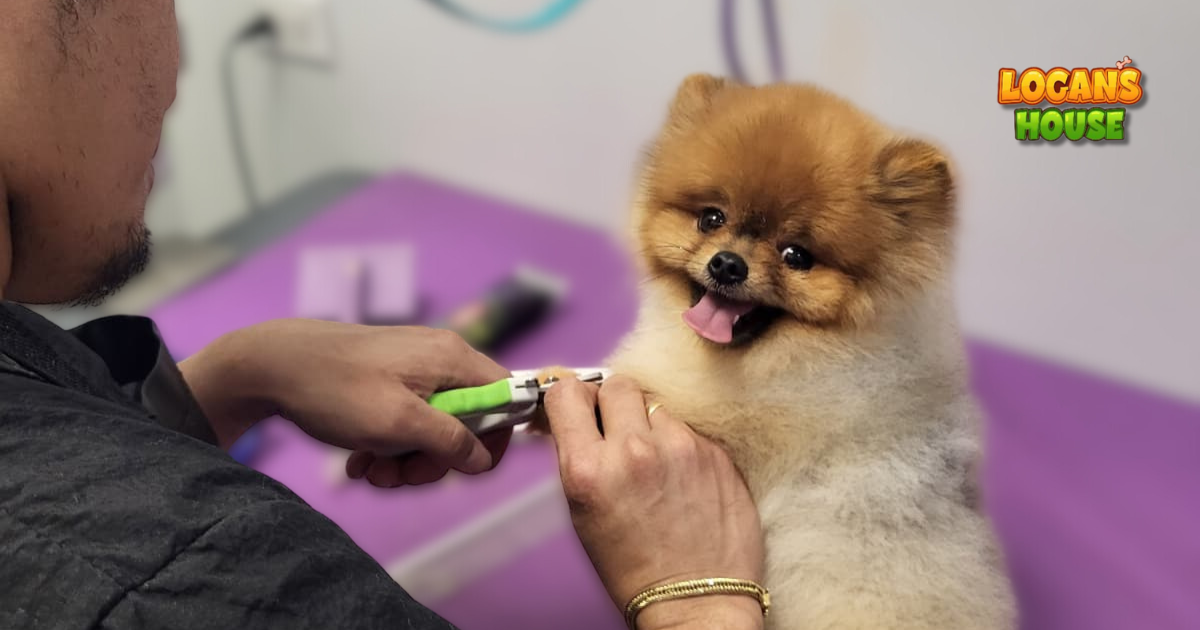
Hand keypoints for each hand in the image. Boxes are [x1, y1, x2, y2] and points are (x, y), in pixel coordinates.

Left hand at [179, 320, 511, 486]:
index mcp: (453, 359)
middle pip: (468, 419)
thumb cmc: (336, 390)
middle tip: (399, 477)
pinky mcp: (389, 376)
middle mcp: (441, 357)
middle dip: (436, 459)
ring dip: (407, 459)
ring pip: (434, 425)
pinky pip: (407, 418)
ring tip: (369, 472)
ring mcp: (414, 366)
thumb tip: (484, 459)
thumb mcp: (398, 424)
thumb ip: (450, 441)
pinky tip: (358, 461)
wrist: (270, 364)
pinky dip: (388, 444)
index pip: (506, 399)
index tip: (458, 469)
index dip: (492, 439)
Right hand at [543, 376, 764, 629]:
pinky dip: (681, 444)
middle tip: (617, 429)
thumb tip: (570, 411)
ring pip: (657, 404)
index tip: (576, 406)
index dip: (571, 396)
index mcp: (589, 469)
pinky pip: (689, 428)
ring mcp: (681, 447)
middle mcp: (633, 450)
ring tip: (656, 463)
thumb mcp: (583, 512)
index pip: (568, 391)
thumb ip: (578, 454)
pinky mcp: (715, 452)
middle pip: (617, 384)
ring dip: (650, 424)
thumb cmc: (633, 567)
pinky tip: (682, 478)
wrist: (696, 602)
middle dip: (613, 402)